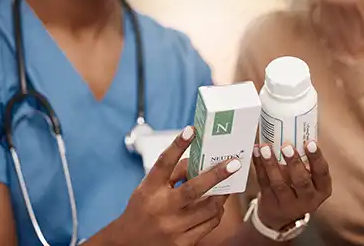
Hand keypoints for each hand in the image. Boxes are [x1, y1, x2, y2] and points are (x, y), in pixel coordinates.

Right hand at [117, 126, 241, 245]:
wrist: (129, 244)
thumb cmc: (143, 209)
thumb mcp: (148, 187)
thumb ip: (172, 173)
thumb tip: (200, 162)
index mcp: (150, 189)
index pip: (164, 163)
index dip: (178, 145)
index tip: (191, 130)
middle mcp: (161, 208)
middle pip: (193, 189)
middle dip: (217, 175)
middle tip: (234, 163)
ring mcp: (173, 228)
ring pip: (209, 208)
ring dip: (222, 195)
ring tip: (228, 185)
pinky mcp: (183, 243)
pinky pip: (209, 224)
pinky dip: (217, 212)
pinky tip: (218, 205)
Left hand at [252, 141, 330, 230]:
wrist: (281, 215)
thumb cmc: (298, 188)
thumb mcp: (309, 178)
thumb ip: (305, 159)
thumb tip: (297, 127)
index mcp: (321, 189)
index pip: (322, 173)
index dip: (316, 158)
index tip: (310, 142)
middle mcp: (307, 199)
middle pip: (301, 182)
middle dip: (294, 163)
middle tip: (286, 146)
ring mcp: (287, 203)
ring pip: (279, 184)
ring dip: (271, 164)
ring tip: (266, 148)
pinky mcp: (269, 201)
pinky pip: (263, 182)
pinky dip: (259, 166)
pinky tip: (256, 152)